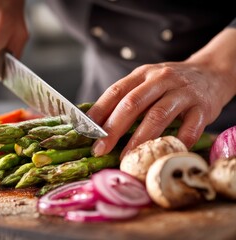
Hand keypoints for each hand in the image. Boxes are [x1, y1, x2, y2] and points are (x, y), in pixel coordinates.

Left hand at [87, 25, 235, 157]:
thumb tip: (97, 123)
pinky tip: (164, 155)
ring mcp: (183, 92)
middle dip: (113, 128)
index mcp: (142, 74)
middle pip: (133, 104)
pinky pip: (189, 127)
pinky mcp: (203, 107)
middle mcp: (161, 79)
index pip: (116, 91)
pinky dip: (175, 143)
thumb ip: (127, 98)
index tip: (85, 130)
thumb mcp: (147, 82)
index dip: (99, 111)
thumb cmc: (170, 84)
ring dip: (139, 139)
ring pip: (158, 115)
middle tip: (100, 149)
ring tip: (126, 157)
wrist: (211, 72)